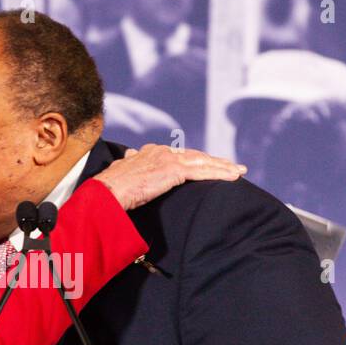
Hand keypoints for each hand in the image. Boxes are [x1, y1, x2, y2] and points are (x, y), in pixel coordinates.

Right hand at [94, 144, 243, 210]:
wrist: (106, 193)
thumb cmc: (110, 189)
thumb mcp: (122, 172)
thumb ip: (130, 163)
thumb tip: (130, 155)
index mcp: (150, 152)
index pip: (180, 155)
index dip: (197, 160)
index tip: (208, 164)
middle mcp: (161, 151)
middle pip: (196, 156)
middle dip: (216, 161)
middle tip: (233, 167)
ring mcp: (168, 160)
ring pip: (203, 162)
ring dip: (223, 167)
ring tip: (239, 172)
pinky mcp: (173, 171)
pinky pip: (202, 172)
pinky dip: (219, 174)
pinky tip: (233, 177)